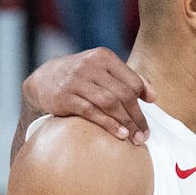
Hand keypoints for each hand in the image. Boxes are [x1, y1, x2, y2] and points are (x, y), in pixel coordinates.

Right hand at [23, 50, 148, 145]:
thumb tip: (153, 96)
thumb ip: (126, 79)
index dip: (143, 98)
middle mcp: (90, 66)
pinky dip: (108, 124)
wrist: (42, 80)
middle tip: (144, 134)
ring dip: (126, 123)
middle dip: (137, 116)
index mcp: (103, 57)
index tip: (149, 114)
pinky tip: (119, 134)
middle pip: (123, 93)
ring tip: (134, 138)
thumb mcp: (100, 70)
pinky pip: (91, 112)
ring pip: (110, 103)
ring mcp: (76, 81)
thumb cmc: (79, 77)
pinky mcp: (65, 98)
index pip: (131, 80)